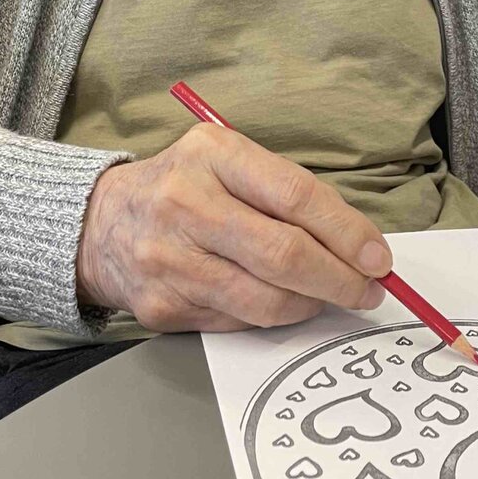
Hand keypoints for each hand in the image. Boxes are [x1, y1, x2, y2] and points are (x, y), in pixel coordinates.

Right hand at [76, 123, 392, 331]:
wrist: (100, 223)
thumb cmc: (184, 187)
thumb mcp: (228, 162)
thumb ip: (287, 193)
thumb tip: (358, 243)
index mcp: (212, 155)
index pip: (295, 196)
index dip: (346, 232)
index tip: (377, 257)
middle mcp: (185, 204)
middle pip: (284, 255)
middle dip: (340, 279)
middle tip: (368, 290)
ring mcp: (169, 259)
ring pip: (266, 300)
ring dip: (312, 304)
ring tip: (328, 296)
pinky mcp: (162, 306)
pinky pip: (239, 322)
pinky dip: (272, 316)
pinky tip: (280, 301)